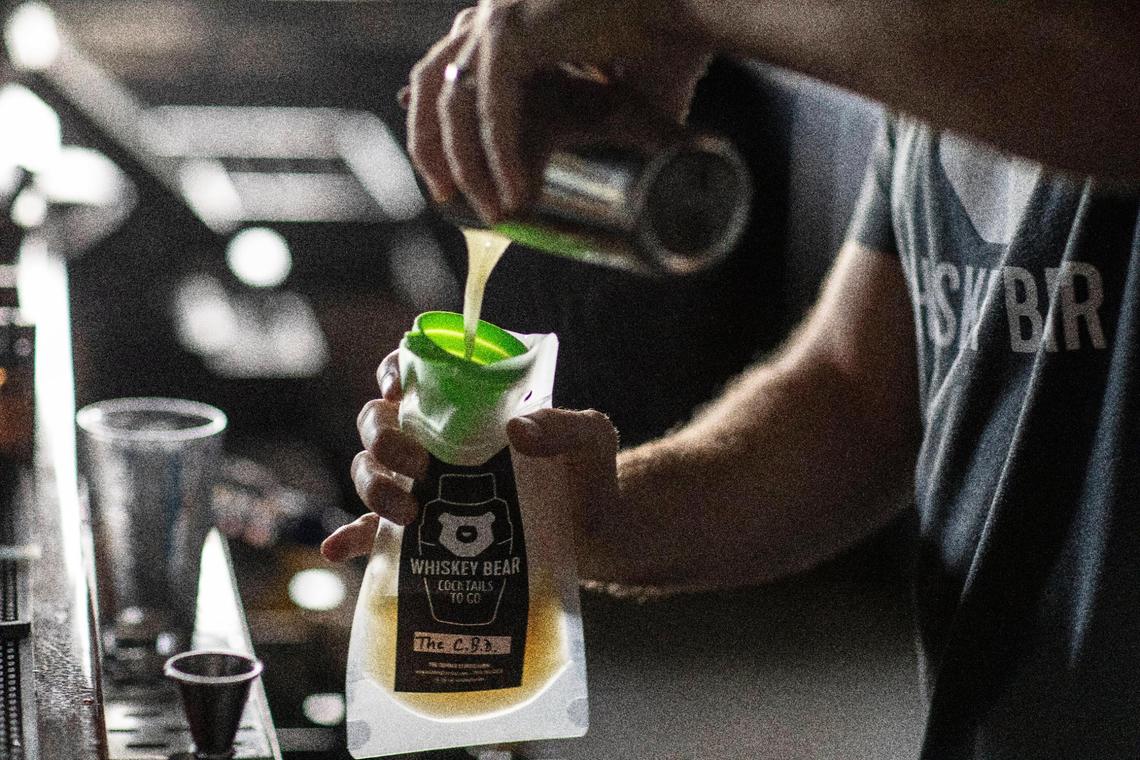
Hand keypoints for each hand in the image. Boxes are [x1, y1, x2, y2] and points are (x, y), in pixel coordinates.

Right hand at [320, 350, 622, 563]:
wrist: (597, 538)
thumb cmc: (588, 474)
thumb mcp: (590, 439)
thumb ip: (564, 426)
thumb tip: (517, 431)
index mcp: (467, 406)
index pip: (414, 373)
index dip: (392, 371)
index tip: (396, 387)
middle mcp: (435, 441)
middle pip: (378, 423)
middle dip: (382, 438)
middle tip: (417, 464)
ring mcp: (425, 487)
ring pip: (368, 472)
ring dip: (372, 486)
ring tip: (407, 511)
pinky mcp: (422, 534)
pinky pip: (374, 532)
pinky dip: (350, 538)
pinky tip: (337, 549)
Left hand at [405, 0, 712, 220]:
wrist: (694, 8)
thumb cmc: (666, 48)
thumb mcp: (615, 101)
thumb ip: (594, 132)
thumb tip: (616, 188)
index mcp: (506, 28)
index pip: (446, 77)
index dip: (432, 125)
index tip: (439, 173)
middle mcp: (492, 19)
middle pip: (432, 86)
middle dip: (431, 147)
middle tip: (445, 197)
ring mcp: (496, 21)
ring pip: (457, 106)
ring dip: (470, 165)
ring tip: (495, 211)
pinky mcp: (513, 32)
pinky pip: (493, 109)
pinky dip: (501, 156)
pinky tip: (518, 194)